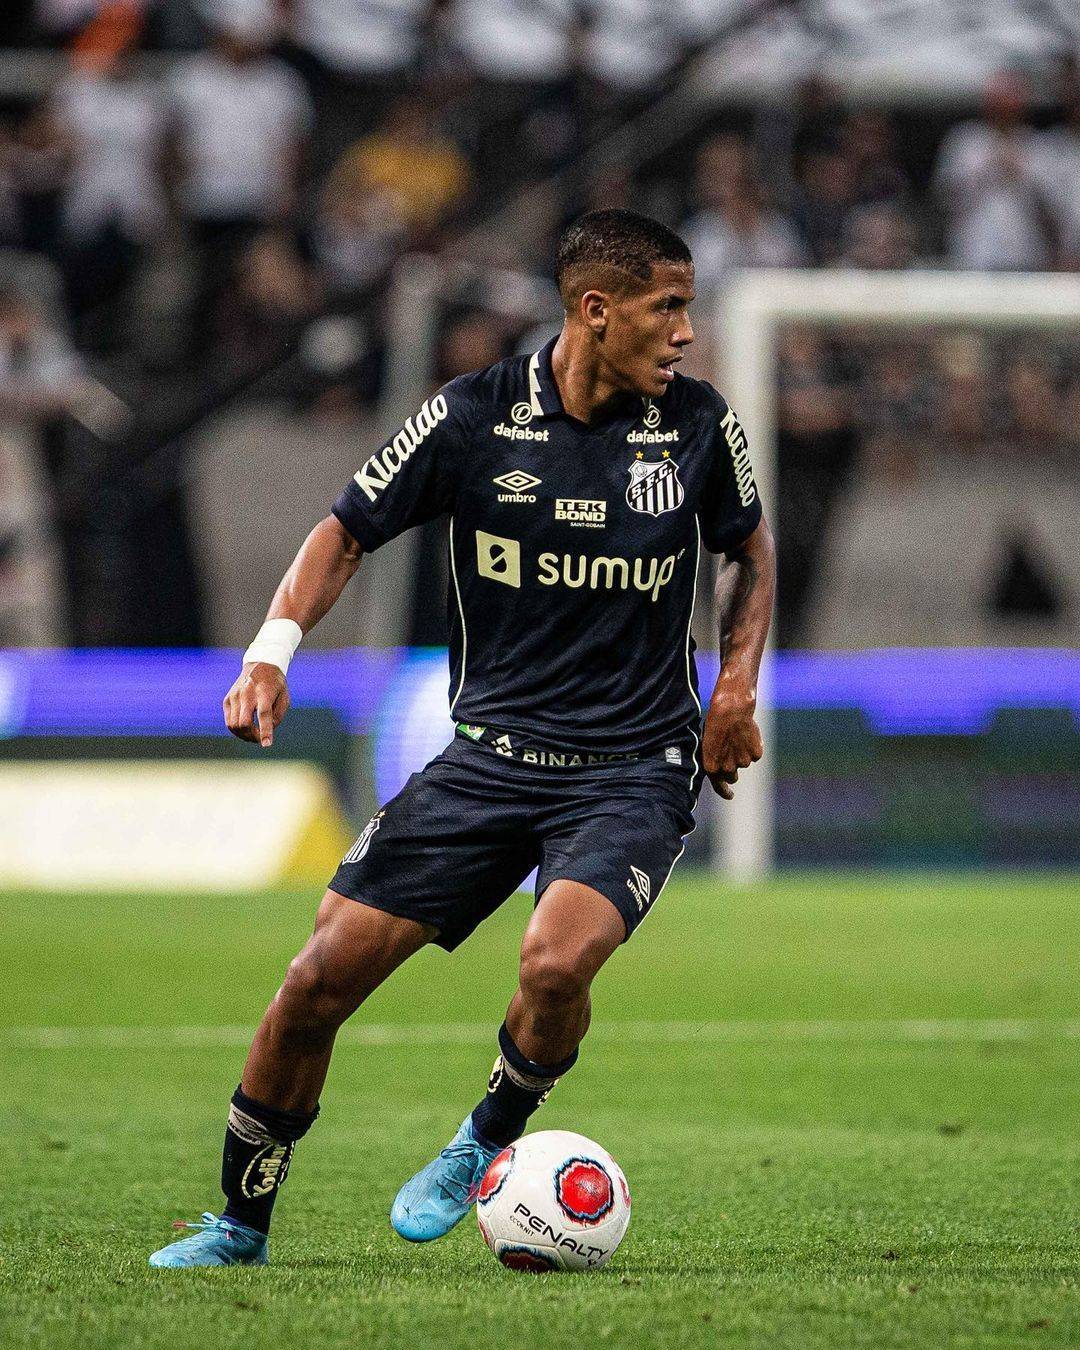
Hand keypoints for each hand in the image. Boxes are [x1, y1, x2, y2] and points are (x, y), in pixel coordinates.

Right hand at [223, 662, 289, 747]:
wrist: (261, 665)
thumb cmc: (276, 684)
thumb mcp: (284, 697)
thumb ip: (277, 716)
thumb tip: (266, 732)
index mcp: (264, 692)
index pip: (263, 714)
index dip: (265, 731)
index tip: (267, 744)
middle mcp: (247, 693)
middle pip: (244, 722)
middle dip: (252, 736)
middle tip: (260, 739)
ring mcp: (235, 696)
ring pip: (234, 725)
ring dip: (244, 736)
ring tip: (253, 736)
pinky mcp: (228, 699)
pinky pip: (229, 721)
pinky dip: (236, 729)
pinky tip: (245, 730)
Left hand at [701, 679, 762, 799]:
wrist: (730, 710)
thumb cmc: (714, 724)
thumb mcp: (707, 745)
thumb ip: (714, 760)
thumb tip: (718, 769)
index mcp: (712, 767)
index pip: (719, 787)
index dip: (725, 792)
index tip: (730, 796)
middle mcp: (727, 768)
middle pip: (733, 777)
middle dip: (732, 770)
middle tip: (730, 753)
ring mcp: (742, 762)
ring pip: (744, 763)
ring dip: (742, 754)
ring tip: (736, 737)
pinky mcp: (755, 754)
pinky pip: (755, 754)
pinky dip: (753, 747)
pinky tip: (746, 734)